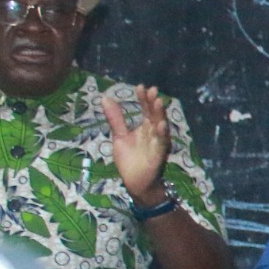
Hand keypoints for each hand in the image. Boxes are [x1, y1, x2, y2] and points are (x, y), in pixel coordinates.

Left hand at [103, 85, 172, 204]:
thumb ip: (116, 118)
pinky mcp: (159, 155)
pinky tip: (161, 125)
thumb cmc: (129, 159)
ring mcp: (158, 143)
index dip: (144, 99)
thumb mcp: (120, 136)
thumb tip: (105, 97)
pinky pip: (162, 143)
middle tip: (152, 90)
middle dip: (154, 103)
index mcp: (146, 127)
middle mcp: (154, 133)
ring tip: (158, 102)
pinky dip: (162, 134)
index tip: (140, 87)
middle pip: (155, 115)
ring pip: (161, 126)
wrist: (135, 182)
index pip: (146, 110)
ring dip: (160, 115)